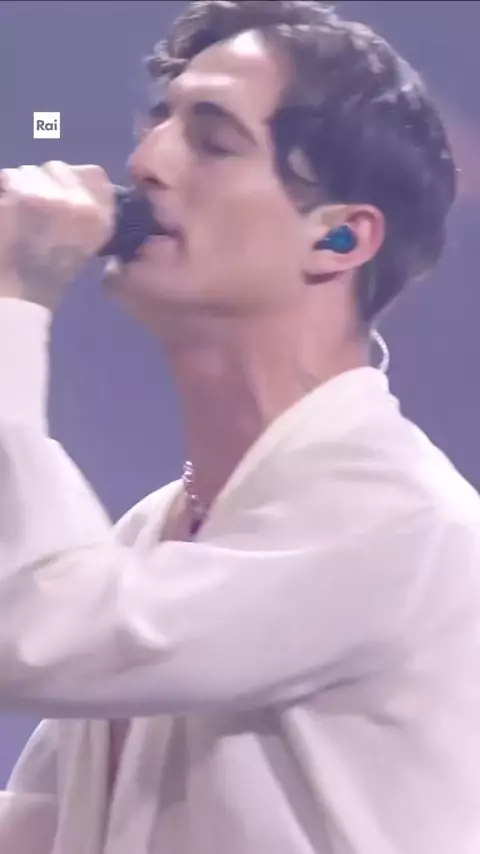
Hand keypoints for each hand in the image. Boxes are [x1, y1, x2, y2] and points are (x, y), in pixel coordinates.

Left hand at [0, 162, 114, 309]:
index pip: (95, 175)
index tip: (63, 196)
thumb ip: (90, 211)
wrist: (21, 294)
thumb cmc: (51, 272)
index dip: (75, 181)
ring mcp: (45, 197)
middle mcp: (78, 203)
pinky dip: (3, 192)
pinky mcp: (16, 196)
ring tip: (17, 214)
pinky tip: (5, 213)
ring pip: (28, 171)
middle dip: (44, 183)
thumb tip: (75, 190)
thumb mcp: (87, 244)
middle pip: (58, 169)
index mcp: (100, 217)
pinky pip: (6, 179)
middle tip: (34, 209)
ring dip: (20, 186)